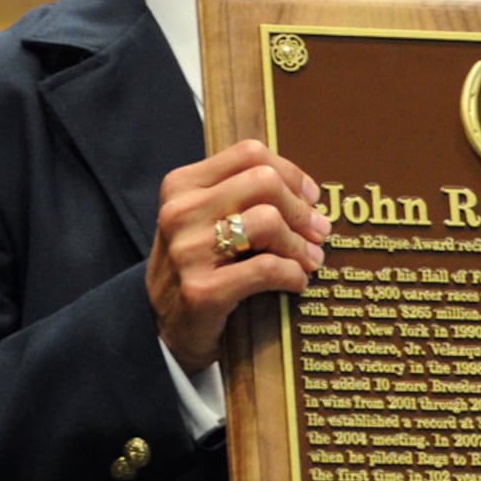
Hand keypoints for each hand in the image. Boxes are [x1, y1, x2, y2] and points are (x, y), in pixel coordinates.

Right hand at [147, 140, 330, 371]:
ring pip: (268, 221)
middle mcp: (180, 212)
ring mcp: (188, 252)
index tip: (310, 196)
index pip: (249, 154)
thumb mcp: (205, 220)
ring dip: (300, 243)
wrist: (161, 327)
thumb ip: (242, 196)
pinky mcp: (202, 291)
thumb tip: (309, 193)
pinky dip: (293, 274)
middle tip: (319, 231)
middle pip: (264, 182)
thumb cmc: (198, 266)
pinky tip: (296, 281)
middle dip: (301, 209)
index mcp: (182, 186)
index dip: (291, 173)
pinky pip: (267, 268)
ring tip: (310, 259)